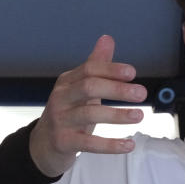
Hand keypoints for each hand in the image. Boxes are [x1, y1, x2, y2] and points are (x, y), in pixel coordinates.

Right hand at [29, 35, 147, 176]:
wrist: (43, 145)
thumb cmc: (68, 113)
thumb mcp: (80, 88)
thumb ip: (96, 65)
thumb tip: (107, 38)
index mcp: (67, 82)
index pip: (89, 70)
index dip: (111, 69)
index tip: (132, 72)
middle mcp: (61, 98)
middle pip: (89, 87)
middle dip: (117, 89)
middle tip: (142, 93)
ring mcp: (60, 120)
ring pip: (89, 114)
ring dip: (117, 115)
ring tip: (139, 116)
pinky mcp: (63, 142)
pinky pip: (89, 143)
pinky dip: (110, 145)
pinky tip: (128, 145)